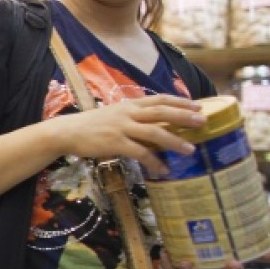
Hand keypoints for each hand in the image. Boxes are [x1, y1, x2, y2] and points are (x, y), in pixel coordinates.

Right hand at [49, 94, 204, 175]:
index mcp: (128, 105)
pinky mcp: (115, 143)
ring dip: (174, 141)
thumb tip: (154, 126)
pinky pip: (140, 153)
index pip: (159, 99)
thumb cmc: (91, 126)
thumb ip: (132, 118)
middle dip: (184, 116)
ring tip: (190, 149)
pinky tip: (163, 169)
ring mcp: (121, 128)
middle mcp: (127, 113)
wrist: (67, 132)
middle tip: (203, 121)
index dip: (179, 101)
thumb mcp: (113, 116)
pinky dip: (154, 161)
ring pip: (154, 132)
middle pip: (161, 112)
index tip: (197, 104)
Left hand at [163, 249, 269, 268]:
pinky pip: (169, 268)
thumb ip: (257, 253)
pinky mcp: (175, 268)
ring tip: (181, 260)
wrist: (195, 257)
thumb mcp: (237, 251)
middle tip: (193, 263)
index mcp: (222, 268)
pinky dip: (165, 262)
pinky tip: (163, 252)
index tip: (235, 263)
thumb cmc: (219, 255)